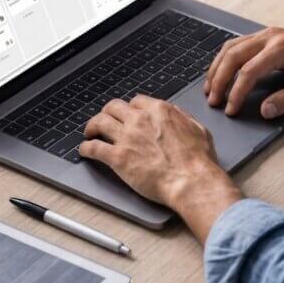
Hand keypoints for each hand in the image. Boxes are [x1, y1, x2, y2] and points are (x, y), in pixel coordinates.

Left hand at [79, 95, 243, 242]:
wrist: (191, 181)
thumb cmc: (198, 160)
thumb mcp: (197, 129)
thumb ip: (183, 118)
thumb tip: (176, 114)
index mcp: (159, 111)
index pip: (136, 101)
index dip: (130, 108)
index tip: (128, 114)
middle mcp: (139, 120)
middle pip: (113, 107)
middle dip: (108, 112)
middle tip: (105, 120)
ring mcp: (127, 138)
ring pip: (99, 122)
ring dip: (92, 126)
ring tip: (90, 132)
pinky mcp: (118, 158)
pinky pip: (93, 148)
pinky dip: (85, 148)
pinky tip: (84, 150)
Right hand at [204, 27, 283, 118]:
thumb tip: (264, 111)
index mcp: (282, 49)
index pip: (249, 71)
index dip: (237, 92)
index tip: (230, 109)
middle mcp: (270, 37)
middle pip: (233, 55)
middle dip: (219, 79)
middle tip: (212, 100)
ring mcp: (265, 33)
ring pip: (230, 47)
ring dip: (217, 68)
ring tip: (210, 88)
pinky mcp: (264, 36)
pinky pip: (237, 45)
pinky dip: (225, 60)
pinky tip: (220, 73)